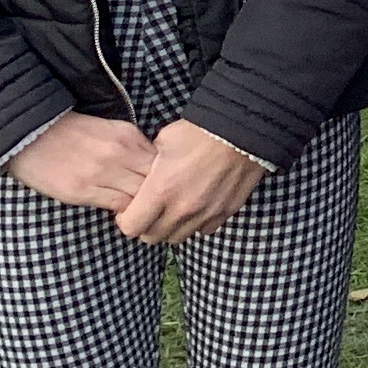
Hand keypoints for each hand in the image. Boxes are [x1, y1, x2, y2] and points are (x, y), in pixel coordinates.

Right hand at [4, 112, 156, 211]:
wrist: (30, 135)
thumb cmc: (70, 132)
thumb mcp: (109, 129)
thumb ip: (133, 146)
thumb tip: (156, 165)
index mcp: (126, 135)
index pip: (163, 160)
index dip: (167, 175)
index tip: (165, 184)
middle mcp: (118, 153)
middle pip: (157, 179)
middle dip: (161, 192)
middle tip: (159, 203)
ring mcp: (101, 173)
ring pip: (140, 196)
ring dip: (145, 205)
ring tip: (143, 210)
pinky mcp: (82, 191)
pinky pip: (118, 206)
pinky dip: (125, 211)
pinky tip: (124, 213)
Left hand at [114, 119, 267, 246]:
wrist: (241, 129)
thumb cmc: (200, 131)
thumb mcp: (164, 141)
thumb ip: (150, 165)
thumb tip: (145, 174)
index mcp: (161, 190)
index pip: (131, 227)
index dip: (126, 220)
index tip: (130, 210)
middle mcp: (182, 208)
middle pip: (152, 237)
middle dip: (147, 226)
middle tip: (150, 211)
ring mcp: (206, 212)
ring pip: (177, 238)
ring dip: (171, 228)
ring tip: (174, 211)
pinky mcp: (225, 212)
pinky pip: (203, 230)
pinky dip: (196, 224)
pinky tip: (197, 208)